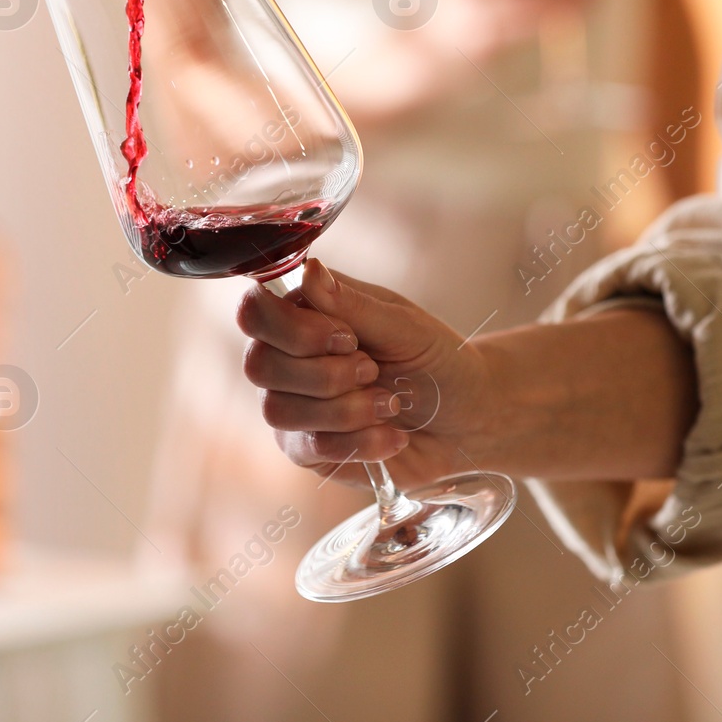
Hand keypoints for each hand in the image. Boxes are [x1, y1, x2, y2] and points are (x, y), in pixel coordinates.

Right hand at [237, 260, 490, 490]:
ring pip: (279, 410)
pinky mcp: (309, 451)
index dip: (290, 327)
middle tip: (373, 369)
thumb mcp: (403, 325)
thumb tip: (308, 270)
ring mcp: (293, 408)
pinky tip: (393, 436)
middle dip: (325, 372)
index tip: (346, 337)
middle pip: (258, 364)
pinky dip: (360, 441)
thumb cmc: (435, 361)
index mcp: (304, 315)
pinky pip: (311, 447)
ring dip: (345, 409)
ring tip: (390, 404)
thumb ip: (352, 304)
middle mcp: (288, 360)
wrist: (467, 419)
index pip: (254, 311)